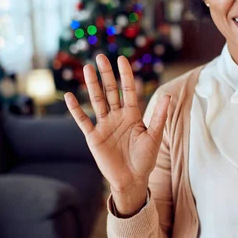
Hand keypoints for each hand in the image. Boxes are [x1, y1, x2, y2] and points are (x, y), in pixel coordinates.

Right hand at [65, 55, 169, 214]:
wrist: (132, 180)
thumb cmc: (145, 159)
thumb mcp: (155, 136)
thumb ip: (159, 116)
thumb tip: (168, 96)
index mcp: (132, 115)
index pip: (128, 90)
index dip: (125, 75)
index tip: (121, 59)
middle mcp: (117, 117)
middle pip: (110, 91)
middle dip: (106, 75)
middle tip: (100, 57)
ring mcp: (104, 126)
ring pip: (97, 101)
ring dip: (92, 86)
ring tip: (87, 69)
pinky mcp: (94, 137)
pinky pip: (83, 120)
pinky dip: (76, 109)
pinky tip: (69, 96)